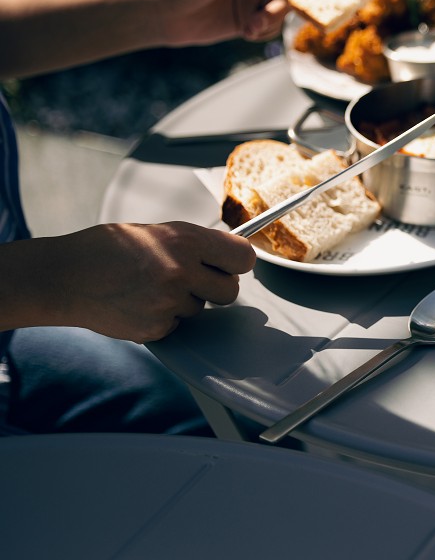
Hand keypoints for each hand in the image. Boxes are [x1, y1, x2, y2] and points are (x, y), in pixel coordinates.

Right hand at [37, 222, 255, 342]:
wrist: (64, 276)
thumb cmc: (108, 249)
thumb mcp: (157, 233)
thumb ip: (194, 245)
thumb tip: (227, 257)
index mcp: (186, 240)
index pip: (243, 257)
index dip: (238, 262)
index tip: (232, 264)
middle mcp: (182, 271)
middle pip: (230, 290)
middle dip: (215, 286)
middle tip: (192, 278)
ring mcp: (168, 302)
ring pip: (200, 308)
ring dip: (184, 301)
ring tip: (150, 287)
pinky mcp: (155, 327)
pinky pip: (177, 325)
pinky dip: (163, 318)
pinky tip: (138, 303)